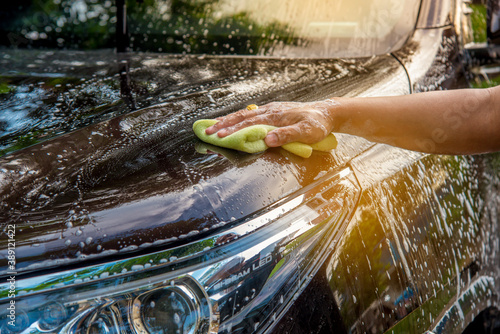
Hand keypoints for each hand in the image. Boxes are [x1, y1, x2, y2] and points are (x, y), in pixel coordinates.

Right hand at [205, 100, 337, 146]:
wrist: (327, 112)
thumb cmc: (317, 124)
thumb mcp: (306, 132)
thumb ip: (287, 135)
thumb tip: (267, 140)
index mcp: (275, 116)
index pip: (249, 124)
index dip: (233, 131)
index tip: (219, 137)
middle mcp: (270, 111)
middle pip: (241, 118)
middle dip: (223, 126)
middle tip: (206, 133)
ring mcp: (270, 110)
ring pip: (244, 115)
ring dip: (227, 121)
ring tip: (212, 126)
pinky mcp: (272, 111)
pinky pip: (250, 114)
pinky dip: (237, 117)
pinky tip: (231, 120)